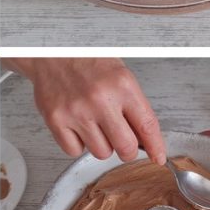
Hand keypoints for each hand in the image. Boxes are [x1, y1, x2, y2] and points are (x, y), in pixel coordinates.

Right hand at [10, 58, 166, 164]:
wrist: (52, 52)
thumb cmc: (87, 62)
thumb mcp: (119, 76)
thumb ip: (133, 106)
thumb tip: (144, 140)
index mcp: (122, 85)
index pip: (147, 126)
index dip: (155, 147)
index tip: (157, 156)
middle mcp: (100, 99)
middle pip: (125, 147)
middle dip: (127, 150)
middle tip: (122, 142)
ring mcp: (77, 111)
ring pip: (101, 152)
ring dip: (101, 145)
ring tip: (95, 126)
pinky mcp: (56, 120)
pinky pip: (74, 150)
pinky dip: (78, 144)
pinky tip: (77, 127)